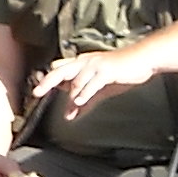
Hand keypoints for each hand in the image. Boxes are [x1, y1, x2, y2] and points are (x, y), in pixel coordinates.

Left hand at [37, 45, 160, 119]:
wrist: (141, 59)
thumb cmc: (120, 72)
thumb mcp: (99, 89)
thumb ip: (84, 102)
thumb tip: (69, 116)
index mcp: (80, 64)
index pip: (58, 70)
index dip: (47, 80)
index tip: (36, 91)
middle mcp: (84, 62)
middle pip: (60, 71)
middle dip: (47, 82)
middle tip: (36, 93)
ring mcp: (95, 65)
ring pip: (76, 79)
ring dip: (71, 94)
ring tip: (67, 106)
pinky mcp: (107, 70)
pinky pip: (93, 82)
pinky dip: (86, 92)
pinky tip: (80, 101)